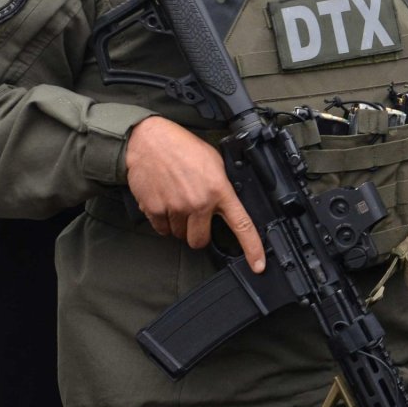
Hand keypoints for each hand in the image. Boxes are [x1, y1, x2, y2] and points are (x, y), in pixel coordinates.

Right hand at [125, 116, 264, 271]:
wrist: (150, 141)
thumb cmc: (183, 148)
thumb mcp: (215, 163)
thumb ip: (223, 187)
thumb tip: (229, 205)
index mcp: (220, 190)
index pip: (242, 225)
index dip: (252, 249)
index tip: (258, 266)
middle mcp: (199, 203)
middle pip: (200, 241)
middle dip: (197, 234)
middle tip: (194, 216)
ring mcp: (176, 208)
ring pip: (178, 235)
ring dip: (179, 224)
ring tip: (177, 199)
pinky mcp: (155, 210)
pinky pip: (161, 229)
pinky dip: (163, 221)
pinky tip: (165, 200)